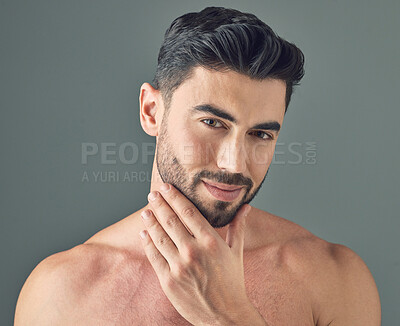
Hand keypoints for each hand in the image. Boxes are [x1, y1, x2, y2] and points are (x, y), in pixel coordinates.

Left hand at [139, 183, 266, 325]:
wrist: (224, 315)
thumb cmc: (232, 282)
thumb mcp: (236, 252)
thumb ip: (238, 227)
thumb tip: (247, 206)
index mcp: (211, 241)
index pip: (188, 212)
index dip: (175, 197)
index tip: (166, 187)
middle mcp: (194, 251)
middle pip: (171, 221)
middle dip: (160, 205)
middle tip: (152, 194)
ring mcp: (179, 266)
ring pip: (160, 237)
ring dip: (151, 221)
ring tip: (146, 211)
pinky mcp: (169, 280)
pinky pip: (155, 256)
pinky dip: (148, 243)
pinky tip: (144, 233)